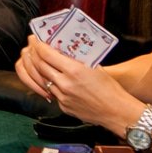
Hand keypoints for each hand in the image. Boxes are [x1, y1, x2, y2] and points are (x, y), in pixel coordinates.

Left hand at [15, 36, 136, 133]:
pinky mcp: (63, 107)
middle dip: (35, 55)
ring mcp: (63, 97)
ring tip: (41, 62)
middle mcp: (65, 84)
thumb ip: (75, 58)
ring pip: (43, 80)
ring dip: (40, 70)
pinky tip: (54, 79)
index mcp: (74, 70)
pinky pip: (52, 93)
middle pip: (40, 66)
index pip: (46, 54)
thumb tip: (62, 49)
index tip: (36, 40)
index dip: (38, 45)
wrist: (117, 112)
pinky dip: (51, 84)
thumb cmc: (110, 89)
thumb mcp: (94, 66)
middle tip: (34, 48)